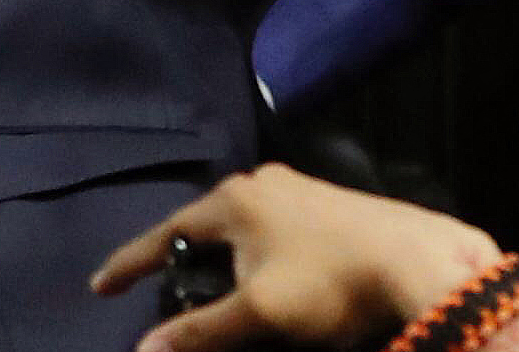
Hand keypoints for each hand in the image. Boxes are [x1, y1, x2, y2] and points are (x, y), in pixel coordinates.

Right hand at [92, 163, 514, 351]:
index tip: (100, 287)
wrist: (417, 262)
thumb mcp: (256, 314)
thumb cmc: (330, 283)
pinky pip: (274, 230)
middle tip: (159, 290)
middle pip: (206, 225)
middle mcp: (264, 182)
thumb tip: (144, 349)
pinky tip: (265, 280)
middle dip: (181, 258)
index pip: (166, 232)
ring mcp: (301, 188)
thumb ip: (197, 330)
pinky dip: (256, 257)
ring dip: (223, 259)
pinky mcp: (332, 204)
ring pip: (243, 226)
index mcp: (236, 200)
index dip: (131, 263)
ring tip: (211, 291)